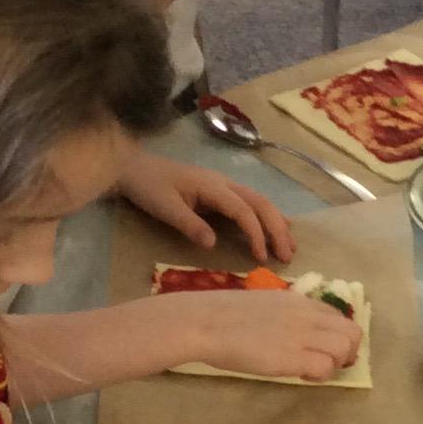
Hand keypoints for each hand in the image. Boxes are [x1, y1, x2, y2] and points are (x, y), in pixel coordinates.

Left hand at [118, 149, 295, 264]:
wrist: (132, 166)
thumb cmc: (147, 186)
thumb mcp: (164, 207)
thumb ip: (189, 224)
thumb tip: (213, 244)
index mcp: (211, 186)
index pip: (243, 210)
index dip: (255, 233)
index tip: (261, 257)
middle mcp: (223, 183)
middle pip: (261, 203)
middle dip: (277, 229)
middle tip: (286, 256)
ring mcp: (224, 185)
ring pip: (260, 201)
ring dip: (277, 224)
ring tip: (290, 248)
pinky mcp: (221, 191)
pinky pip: (251, 202)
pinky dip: (268, 216)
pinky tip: (281, 227)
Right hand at [167, 288, 361, 382]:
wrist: (203, 322)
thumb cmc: (222, 315)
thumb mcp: (263, 304)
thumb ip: (285, 314)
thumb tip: (292, 331)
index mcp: (298, 301)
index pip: (337, 316)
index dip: (335, 335)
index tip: (321, 348)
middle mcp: (306, 315)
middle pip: (352, 332)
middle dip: (346, 352)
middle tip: (326, 363)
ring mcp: (301, 335)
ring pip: (345, 349)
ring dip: (335, 364)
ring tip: (312, 370)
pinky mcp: (292, 356)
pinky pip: (325, 368)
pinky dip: (319, 376)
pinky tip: (300, 375)